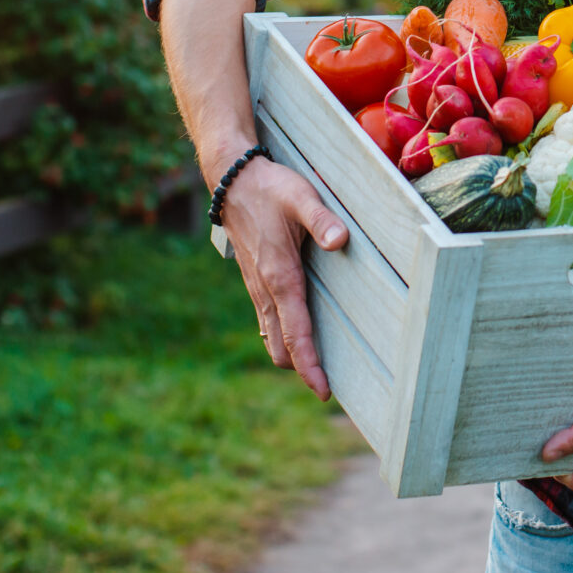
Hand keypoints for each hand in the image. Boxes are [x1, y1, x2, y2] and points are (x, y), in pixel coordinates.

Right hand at [219, 156, 348, 399]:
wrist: (232, 181)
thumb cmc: (270, 189)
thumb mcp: (300, 197)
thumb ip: (321, 220)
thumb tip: (340, 241)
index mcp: (280, 277)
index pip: (296, 333)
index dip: (310, 365)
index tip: (324, 391)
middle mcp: (266, 290)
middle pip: (281, 348)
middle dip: (302, 369)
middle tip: (330, 383)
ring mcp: (258, 288)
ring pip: (272, 338)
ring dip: (291, 355)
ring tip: (319, 366)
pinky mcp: (256, 282)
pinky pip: (268, 321)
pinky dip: (283, 337)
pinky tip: (300, 333)